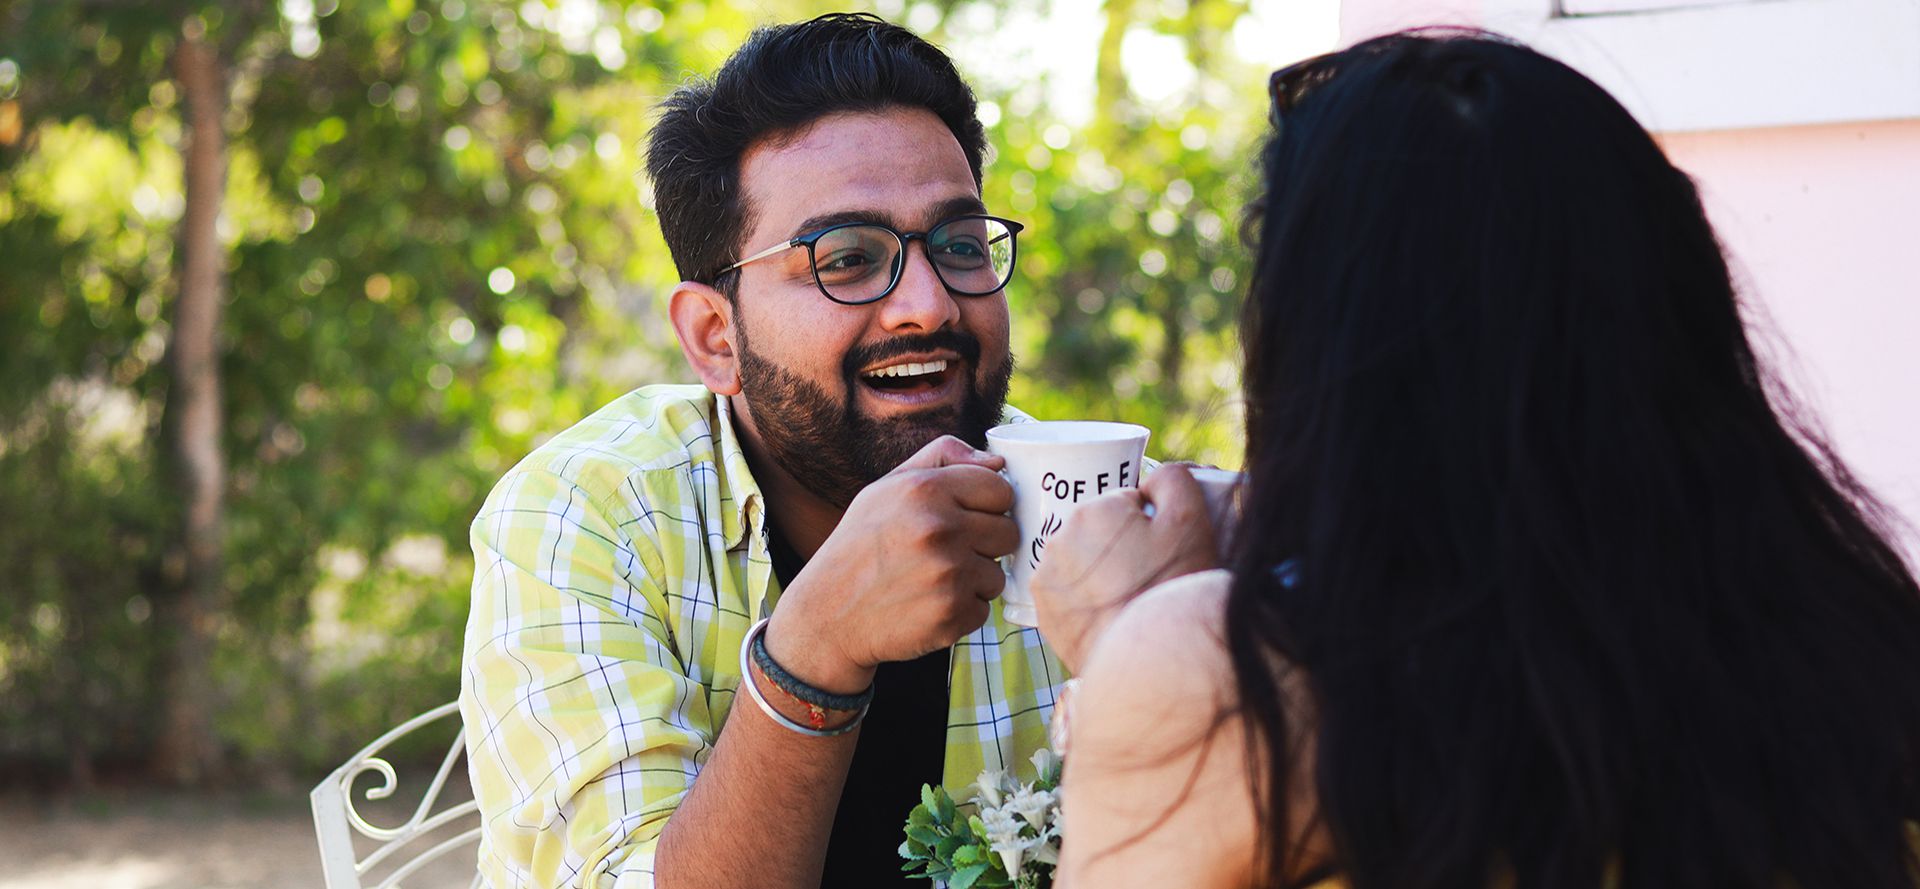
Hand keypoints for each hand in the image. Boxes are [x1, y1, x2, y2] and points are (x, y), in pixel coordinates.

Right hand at [765, 436, 1017, 692]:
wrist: (828, 614)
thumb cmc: (861, 546)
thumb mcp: (888, 488)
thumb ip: (942, 458)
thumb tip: (997, 461)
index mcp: (925, 489)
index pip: (1000, 489)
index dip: (988, 506)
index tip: (966, 518)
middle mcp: (940, 528)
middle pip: (1008, 532)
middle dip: (984, 544)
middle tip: (946, 553)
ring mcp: (949, 574)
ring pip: (998, 574)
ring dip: (973, 581)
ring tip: (932, 581)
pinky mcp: (952, 614)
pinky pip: (983, 609)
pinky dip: (961, 611)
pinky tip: (927, 605)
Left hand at [1028, 463, 1217, 671]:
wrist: (1151, 656)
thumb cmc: (1174, 586)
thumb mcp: (1191, 521)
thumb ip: (1173, 480)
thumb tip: (1151, 478)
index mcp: (1097, 509)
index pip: (1125, 504)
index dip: (1147, 526)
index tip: (1158, 551)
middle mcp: (1062, 535)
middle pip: (1099, 529)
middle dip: (1120, 544)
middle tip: (1145, 575)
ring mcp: (1048, 573)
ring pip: (1079, 557)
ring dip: (1098, 568)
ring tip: (1126, 595)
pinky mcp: (1042, 607)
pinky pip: (1064, 589)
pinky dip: (1081, 596)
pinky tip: (1104, 610)